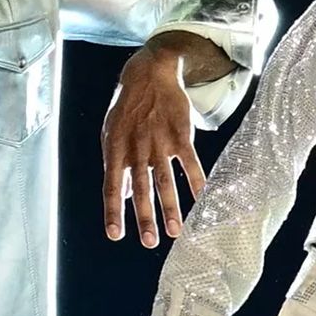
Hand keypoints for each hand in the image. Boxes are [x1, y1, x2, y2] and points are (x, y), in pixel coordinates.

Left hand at [101, 46, 207, 247]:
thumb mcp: (113, 134)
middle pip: (141, 188)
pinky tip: (203, 198)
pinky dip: (196, 180)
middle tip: (149, 242)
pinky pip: (190, 161)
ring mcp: (159, 142)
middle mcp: (137, 148)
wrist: (150, 73)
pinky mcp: (181, 135)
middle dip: (145, 216)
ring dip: (170, 207)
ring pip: (165, 180)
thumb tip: (124, 196)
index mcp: (116, 150)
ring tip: (175, 231)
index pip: (112, 186)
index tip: (115, 234)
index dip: (113, 211)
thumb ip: (118, 165)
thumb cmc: (128, 108)